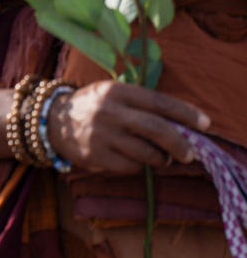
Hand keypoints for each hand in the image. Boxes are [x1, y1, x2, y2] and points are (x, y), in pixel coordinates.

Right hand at [48, 80, 210, 173]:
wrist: (51, 120)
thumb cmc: (92, 105)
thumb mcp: (112, 93)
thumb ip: (141, 104)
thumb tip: (181, 124)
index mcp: (116, 91)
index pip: (158, 102)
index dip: (185, 113)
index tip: (205, 123)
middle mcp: (109, 111)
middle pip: (156, 129)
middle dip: (180, 143)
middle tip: (190, 153)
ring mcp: (101, 135)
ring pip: (146, 152)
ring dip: (160, 158)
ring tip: (161, 157)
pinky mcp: (95, 155)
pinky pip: (130, 166)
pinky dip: (139, 166)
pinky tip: (135, 160)